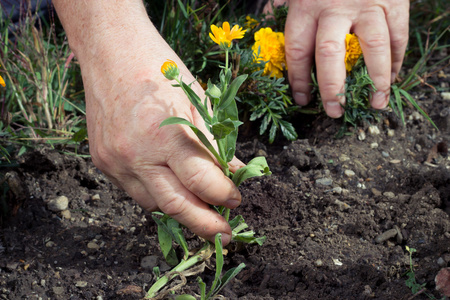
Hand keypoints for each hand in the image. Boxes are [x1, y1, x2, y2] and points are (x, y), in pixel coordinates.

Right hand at [53, 0, 243, 244]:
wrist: (110, 52)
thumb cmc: (159, 70)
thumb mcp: (197, 101)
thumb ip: (215, 143)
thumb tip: (233, 173)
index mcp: (165, 135)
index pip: (201, 181)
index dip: (223, 195)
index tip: (236, 200)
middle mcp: (136, 155)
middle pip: (176, 205)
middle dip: (204, 225)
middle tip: (225, 235)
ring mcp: (115, 162)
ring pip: (154, 204)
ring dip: (180, 210)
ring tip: (201, 210)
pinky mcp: (102, 162)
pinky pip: (134, 191)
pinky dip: (157, 194)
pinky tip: (171, 188)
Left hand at [264, 0, 408, 117]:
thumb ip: (281, 3)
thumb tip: (266, 21)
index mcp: (305, 5)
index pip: (297, 51)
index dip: (298, 80)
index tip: (302, 99)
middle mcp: (335, 6)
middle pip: (329, 54)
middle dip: (331, 88)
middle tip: (334, 111)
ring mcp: (368, 3)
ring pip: (373, 48)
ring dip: (376, 80)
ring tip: (375, 103)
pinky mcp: (395, 1)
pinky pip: (398, 36)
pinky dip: (397, 60)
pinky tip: (393, 80)